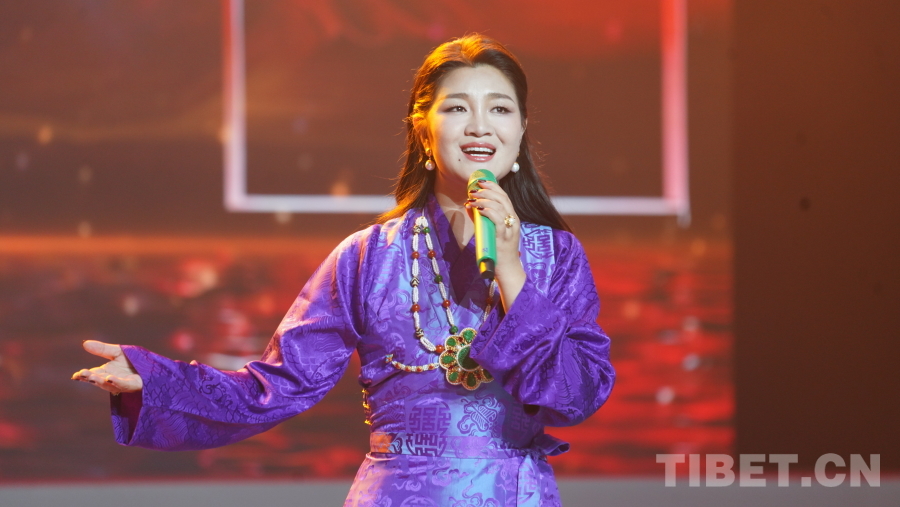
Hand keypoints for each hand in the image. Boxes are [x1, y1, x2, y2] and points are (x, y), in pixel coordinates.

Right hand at [71, 340, 142, 393]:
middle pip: (99, 380)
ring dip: (101, 381)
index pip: (92, 375)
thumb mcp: (117, 352)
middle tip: (82, 374)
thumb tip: (85, 343)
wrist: (153, 366)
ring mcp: (123, 384)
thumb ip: (102, 349)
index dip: (83, 376)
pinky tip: (110, 378)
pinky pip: (124, 385)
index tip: (76, 375)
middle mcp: (112, 380)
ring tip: (93, 377)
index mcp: (105, 372)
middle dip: (91, 378)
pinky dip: (117, 382)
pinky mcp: (134, 385)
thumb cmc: (134, 360)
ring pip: (110, 385)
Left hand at [465, 180, 526, 308]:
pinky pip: (497, 220)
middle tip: (475, 189)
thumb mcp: (491, 230)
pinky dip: (487, 211)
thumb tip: (469, 205)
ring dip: (485, 200)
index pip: (505, 196)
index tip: (481, 181)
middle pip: (503, 198)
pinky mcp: (504, 237)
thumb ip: (482, 217)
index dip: (493, 186)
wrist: (507, 268)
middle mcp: (513, 221)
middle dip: (487, 190)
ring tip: (473, 199)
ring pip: (500, 207)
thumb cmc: (498, 250)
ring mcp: (509, 229)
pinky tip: (479, 209)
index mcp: (512, 217)